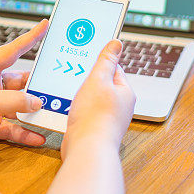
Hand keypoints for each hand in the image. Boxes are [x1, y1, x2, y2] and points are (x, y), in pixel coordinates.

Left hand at [0, 20, 48, 156]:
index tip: (44, 26)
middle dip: (36, 85)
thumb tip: (37, 101)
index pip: (11, 51)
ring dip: (33, 111)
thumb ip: (14, 101)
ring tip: (51, 114)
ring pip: (19, 106)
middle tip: (55, 85)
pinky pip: (13, 127)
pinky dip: (25, 132)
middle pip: (19, 82)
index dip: (28, 38)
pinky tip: (38, 137)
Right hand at [61, 40, 135, 159]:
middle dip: (87, 78)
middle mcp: (119, 106)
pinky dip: (76, 107)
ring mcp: (107, 117)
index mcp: (125, 92)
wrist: (87, 149)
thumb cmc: (95, 116)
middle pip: (102, 83)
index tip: (87, 56)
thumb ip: (106, 60)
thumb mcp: (98, 79)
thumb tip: (116, 43)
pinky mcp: (95, 127)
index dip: (100, 61)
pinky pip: (85, 111)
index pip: (114, 68)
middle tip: (75, 73)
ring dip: (80, 94)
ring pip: (92, 98)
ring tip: (70, 91)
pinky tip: (67, 107)